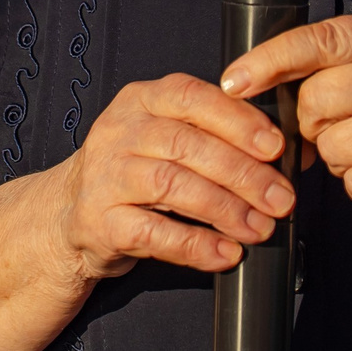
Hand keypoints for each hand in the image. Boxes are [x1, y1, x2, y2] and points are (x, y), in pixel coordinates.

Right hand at [44, 76, 296, 283]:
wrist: (69, 214)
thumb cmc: (134, 172)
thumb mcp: (165, 138)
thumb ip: (213, 136)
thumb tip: (282, 155)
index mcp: (141, 100)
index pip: (192, 96)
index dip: (238, 120)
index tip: (276, 147)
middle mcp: (119, 131)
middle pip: (187, 145)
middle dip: (242, 174)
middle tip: (280, 199)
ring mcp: (105, 176)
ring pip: (171, 185)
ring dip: (224, 209)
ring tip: (258, 228)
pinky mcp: (99, 221)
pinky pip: (152, 233)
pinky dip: (194, 246)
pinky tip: (224, 253)